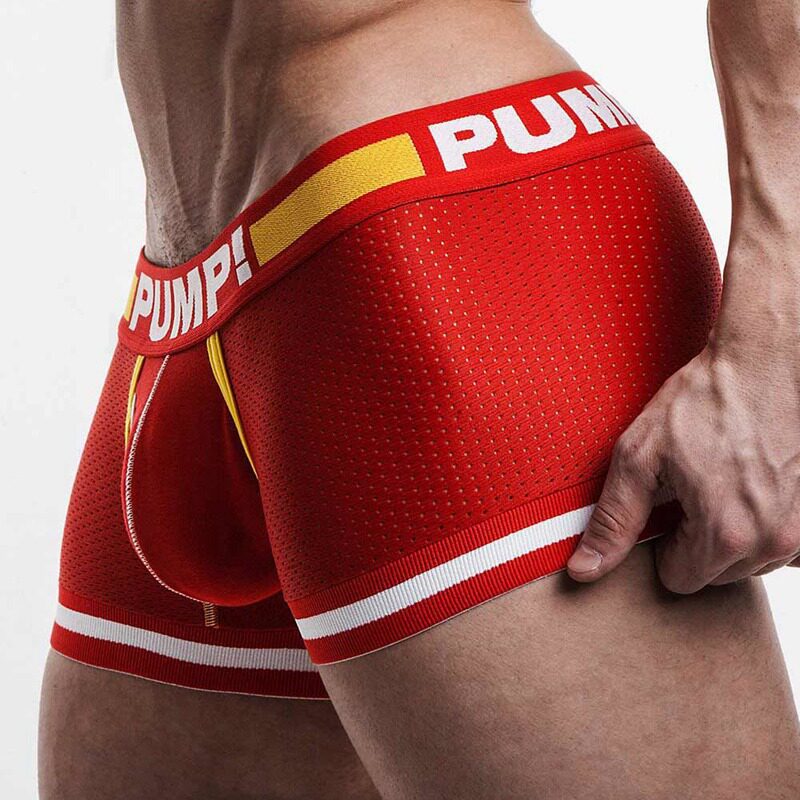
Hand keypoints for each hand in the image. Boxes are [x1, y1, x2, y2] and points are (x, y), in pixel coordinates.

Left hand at [566, 336, 799, 590]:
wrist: (766, 361)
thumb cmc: (704, 400)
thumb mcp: (640, 456)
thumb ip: (614, 520)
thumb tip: (584, 571)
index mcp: (724, 533)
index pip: (679, 580)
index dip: (664, 543)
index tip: (668, 504)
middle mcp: (772, 541)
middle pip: (716, 575)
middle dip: (698, 541)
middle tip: (696, 487)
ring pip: (752, 563)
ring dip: (734, 535)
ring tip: (726, 482)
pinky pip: (786, 547)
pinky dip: (766, 526)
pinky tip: (755, 488)